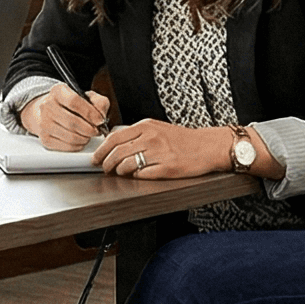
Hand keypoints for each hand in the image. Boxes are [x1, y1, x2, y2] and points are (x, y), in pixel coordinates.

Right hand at [27, 82, 113, 150]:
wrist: (52, 112)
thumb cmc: (73, 105)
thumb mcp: (88, 97)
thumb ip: (99, 102)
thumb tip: (101, 116)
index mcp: (58, 91)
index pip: (73, 101)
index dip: (90, 112)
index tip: (100, 120)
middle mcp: (47, 105)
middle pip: (72, 121)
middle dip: (89, 129)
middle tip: (96, 130)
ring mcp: (44, 123)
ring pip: (70, 136)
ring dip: (85, 138)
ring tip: (89, 135)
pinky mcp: (45, 138)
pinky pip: (66, 146)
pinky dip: (78, 145)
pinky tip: (81, 140)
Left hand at [96, 119, 229, 179]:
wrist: (207, 146)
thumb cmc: (183, 139)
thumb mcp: (158, 128)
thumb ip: (138, 135)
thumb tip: (115, 145)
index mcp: (146, 126)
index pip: (114, 138)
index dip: (102, 150)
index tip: (96, 158)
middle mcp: (151, 138)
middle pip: (117, 153)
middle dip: (106, 163)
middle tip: (105, 168)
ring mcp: (159, 153)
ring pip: (127, 165)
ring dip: (120, 171)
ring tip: (121, 172)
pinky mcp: (167, 168)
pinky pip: (142, 175)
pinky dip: (136, 176)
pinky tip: (138, 175)